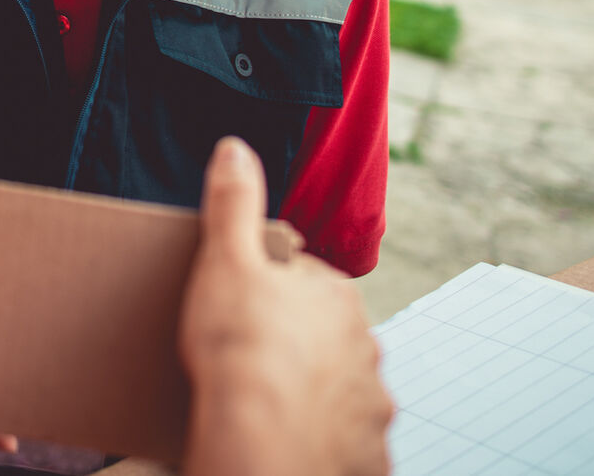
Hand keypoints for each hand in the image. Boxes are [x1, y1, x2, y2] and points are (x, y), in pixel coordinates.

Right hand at [177, 137, 392, 475]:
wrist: (259, 439)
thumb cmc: (242, 349)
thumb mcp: (225, 259)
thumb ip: (233, 202)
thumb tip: (236, 149)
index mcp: (337, 298)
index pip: (305, 282)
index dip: (268, 291)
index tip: (238, 307)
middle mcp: (365, 349)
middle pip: (327, 337)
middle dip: (297, 343)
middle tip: (248, 356)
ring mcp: (369, 405)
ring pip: (341, 390)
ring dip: (315, 394)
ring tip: (266, 404)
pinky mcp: (366, 455)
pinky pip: (346, 442)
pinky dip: (324, 439)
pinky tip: (291, 438)